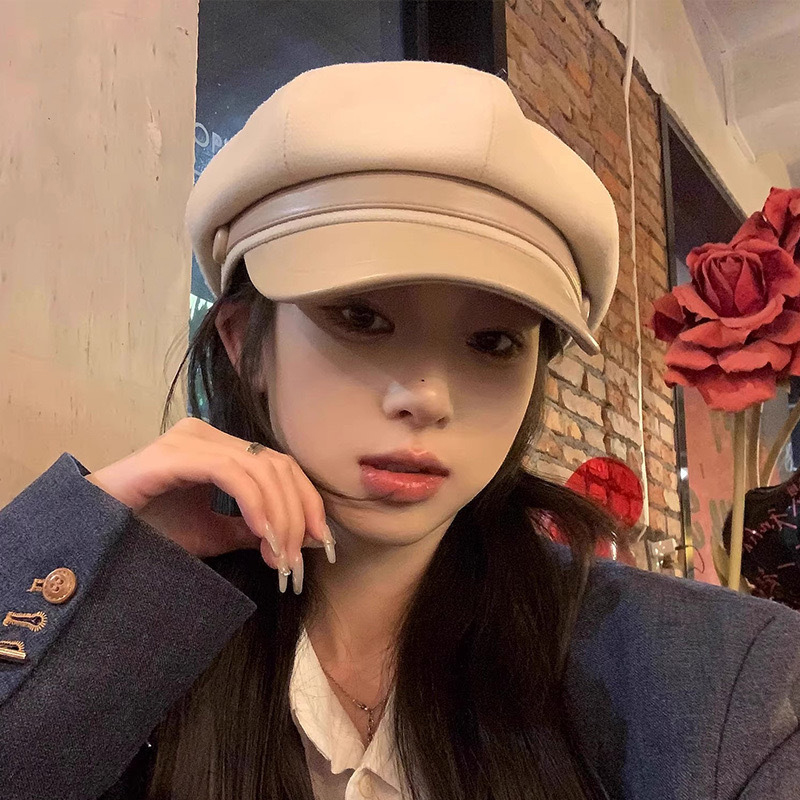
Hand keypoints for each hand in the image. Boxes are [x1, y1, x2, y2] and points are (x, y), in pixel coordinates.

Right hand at [83, 417, 335, 593]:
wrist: (93, 535)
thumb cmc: (150, 532)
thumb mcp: (214, 533)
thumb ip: (252, 529)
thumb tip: (297, 539)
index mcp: (222, 448)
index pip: (281, 466)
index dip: (307, 502)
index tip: (321, 542)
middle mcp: (210, 435)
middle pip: (278, 466)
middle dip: (298, 514)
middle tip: (299, 559)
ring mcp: (192, 440)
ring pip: (261, 469)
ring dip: (280, 517)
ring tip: (280, 557)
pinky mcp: (174, 453)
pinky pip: (231, 473)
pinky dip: (255, 505)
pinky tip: (262, 536)